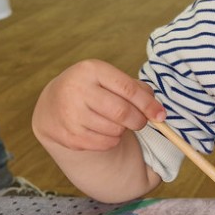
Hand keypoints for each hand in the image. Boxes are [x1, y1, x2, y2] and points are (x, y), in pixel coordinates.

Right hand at [33, 59, 164, 152]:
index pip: (128, 89)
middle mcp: (77, 90)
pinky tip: (103, 130)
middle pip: (122, 113)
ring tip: (115, 122)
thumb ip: (136, 89)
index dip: (148, 105)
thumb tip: (157, 111)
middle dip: (139, 120)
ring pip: (115, 130)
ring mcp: (70, 114)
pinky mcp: (69, 135)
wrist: (53, 104)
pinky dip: (112, 140)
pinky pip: (105, 144)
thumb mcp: (109, 79)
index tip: (161, 116)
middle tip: (140, 121)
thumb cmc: (92, 88)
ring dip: (123, 130)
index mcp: (91, 70)